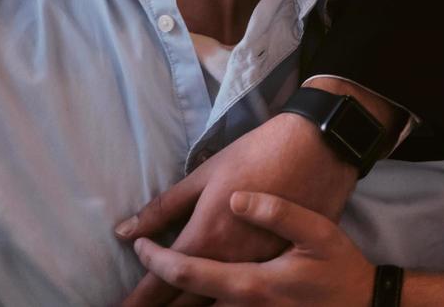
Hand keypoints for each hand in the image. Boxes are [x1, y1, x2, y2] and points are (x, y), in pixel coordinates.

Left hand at [114, 113, 358, 305]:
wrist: (320, 152)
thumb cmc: (259, 156)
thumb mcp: (207, 175)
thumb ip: (165, 207)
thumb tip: (125, 231)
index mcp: (211, 240)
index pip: (168, 278)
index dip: (142, 295)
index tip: (123, 304)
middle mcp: (235, 267)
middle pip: (188, 303)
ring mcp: (264, 275)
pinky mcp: (284, 274)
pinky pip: (243, 304)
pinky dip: (218, 306)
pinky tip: (207, 303)